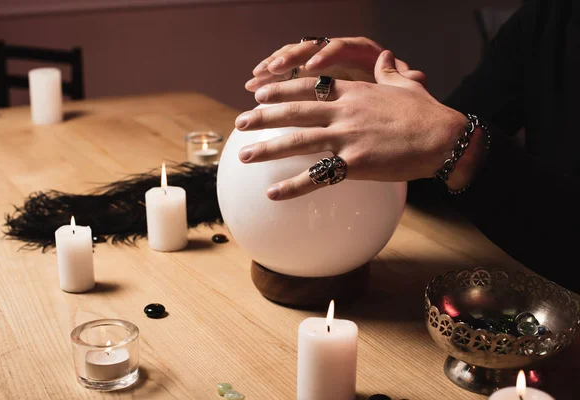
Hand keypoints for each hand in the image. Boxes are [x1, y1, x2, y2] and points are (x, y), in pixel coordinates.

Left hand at [236, 50, 466, 200]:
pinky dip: (293, 186)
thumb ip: (389, 71)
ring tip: (244, 155)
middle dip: (262, 117)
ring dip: (267, 149)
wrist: (444, 139)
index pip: (307, 87)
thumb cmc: (426, 113)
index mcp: (353, 92)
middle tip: (239, 122)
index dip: (280, 89)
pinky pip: (317, 177)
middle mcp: (343, 112)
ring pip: (297, 141)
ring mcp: (347, 138)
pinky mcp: (354, 164)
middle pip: (293, 112)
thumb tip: (384, 56)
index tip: (259, 92)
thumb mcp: (404, 86)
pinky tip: (272, 194)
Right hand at [245, 37, 425, 91]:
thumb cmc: (399, 101)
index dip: (327, 55)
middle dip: (290, 59)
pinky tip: (254, 85)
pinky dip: (271, 79)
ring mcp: (322, 64)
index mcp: (362, 54)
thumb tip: (414, 76)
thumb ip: (404, 83)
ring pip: (294, 60)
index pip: (342, 47)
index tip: (313, 68)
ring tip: (255, 79)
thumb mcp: (404, 92)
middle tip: (271, 70)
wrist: (394, 109)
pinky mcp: (310, 77)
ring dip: (273, 68)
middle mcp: (338, 55)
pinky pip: (287, 74)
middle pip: (311, 49)